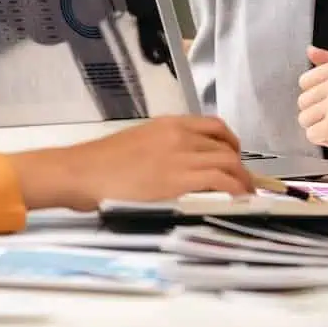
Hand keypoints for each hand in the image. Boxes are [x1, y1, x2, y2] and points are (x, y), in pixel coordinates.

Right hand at [10, 116, 253, 210]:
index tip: (235, 157)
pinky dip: (236, 191)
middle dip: (241, 167)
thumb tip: (179, 165)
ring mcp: (182, 157)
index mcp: (169, 125)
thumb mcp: (137, 142)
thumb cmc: (101, 165)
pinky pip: (222, 181)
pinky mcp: (181, 180)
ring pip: (230, 163)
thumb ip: (163, 148)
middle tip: (244, 184)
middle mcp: (180, 136)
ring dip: (243, 181)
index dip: (231, 143)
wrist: (82, 172)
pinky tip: (237, 202)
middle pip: (226, 147)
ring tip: (245, 198)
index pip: (214, 127)